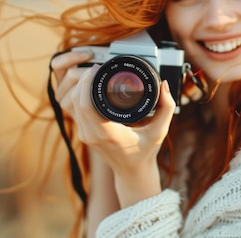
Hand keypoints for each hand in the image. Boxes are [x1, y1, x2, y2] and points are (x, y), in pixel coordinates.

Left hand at [50, 50, 175, 207]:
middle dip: (82, 80)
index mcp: (109, 133)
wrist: (132, 173)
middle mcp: (93, 135)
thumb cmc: (145, 153)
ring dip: (80, 87)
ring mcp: (86, 135)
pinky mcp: (85, 134)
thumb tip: (164, 84)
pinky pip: (77, 111)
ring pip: (74, 105)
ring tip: (93, 74)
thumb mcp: (160, 131)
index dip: (87, 82)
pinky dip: (81, 96)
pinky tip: (90, 86)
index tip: (97, 68)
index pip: (87, 104)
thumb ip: (166, 107)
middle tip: (96, 67)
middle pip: (77, 101)